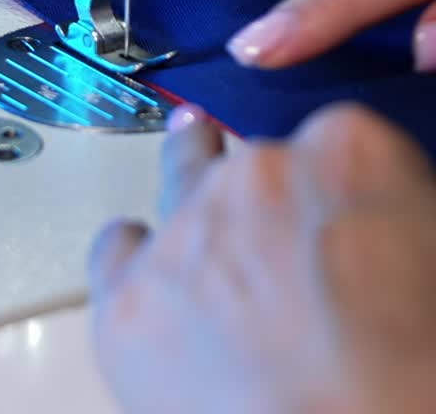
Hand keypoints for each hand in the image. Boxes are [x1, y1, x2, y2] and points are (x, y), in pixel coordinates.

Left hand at [89, 104, 435, 413]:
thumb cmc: (413, 382)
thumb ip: (403, 225)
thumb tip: (384, 237)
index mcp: (349, 157)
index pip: (342, 140)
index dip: (346, 186)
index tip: (353, 215)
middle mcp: (255, 174)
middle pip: (257, 162)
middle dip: (271, 199)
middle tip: (283, 239)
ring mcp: (183, 230)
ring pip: (179, 179)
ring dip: (193, 194)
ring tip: (196, 190)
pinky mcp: (129, 296)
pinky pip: (117, 250)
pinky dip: (133, 262)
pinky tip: (148, 279)